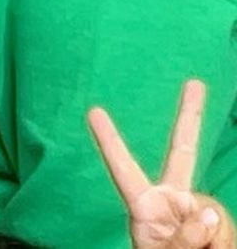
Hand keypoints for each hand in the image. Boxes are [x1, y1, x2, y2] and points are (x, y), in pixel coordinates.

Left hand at [89, 79, 234, 248]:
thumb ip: (183, 238)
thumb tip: (209, 214)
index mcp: (144, 206)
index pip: (124, 169)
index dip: (110, 141)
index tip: (92, 110)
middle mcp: (171, 200)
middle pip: (183, 153)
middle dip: (190, 117)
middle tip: (195, 83)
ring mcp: (195, 210)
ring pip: (213, 212)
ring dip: (212, 241)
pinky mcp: (217, 224)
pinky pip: (226, 228)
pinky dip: (224, 245)